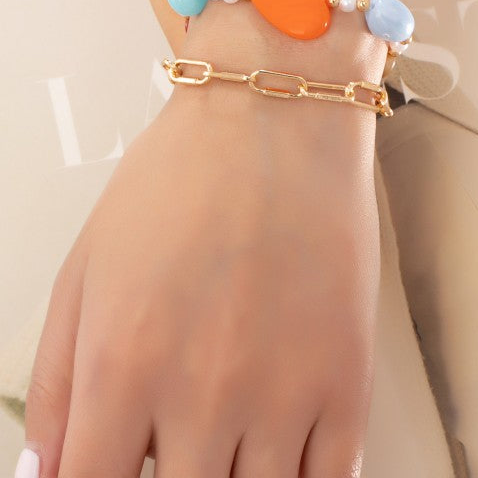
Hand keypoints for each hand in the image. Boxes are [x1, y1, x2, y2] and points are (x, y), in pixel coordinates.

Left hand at [22, 50, 380, 477]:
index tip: (113, 472)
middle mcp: (201, 395)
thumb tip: (43, 472)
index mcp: (122, 366)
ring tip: (223, 439)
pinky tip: (280, 451)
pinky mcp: (347, 381)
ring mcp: (282, 395)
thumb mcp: (85, 266)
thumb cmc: (180, 178)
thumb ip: (53, 381)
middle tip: (176, 442)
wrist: (276, 121)